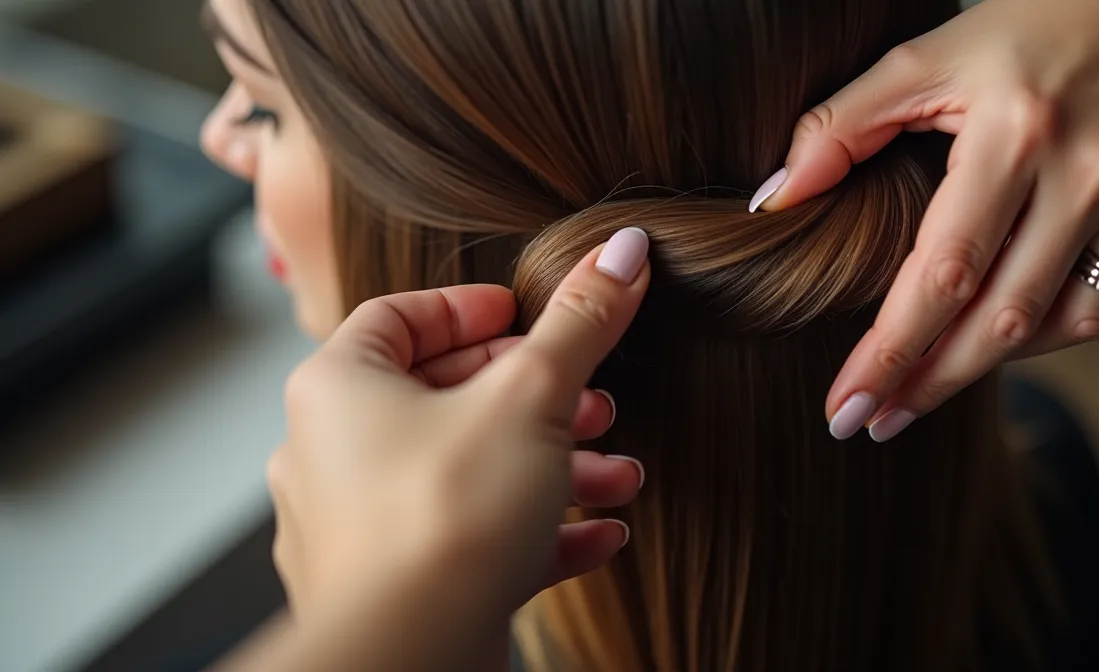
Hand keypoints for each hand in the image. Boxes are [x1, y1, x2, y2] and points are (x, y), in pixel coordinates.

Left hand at [267, 227, 650, 622]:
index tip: (530, 316)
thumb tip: (622, 252)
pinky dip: (536, 531)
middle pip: (448, 398)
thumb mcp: (530, 397)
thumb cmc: (442, 521)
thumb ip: (580, 322)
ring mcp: (362, 526)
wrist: (411, 656)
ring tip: (617, 473)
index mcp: (338, 388)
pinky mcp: (398, 586)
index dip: (471, 310)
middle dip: (539, 399)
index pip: (399, 318)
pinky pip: (472, 541)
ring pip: (469, 474)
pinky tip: (602, 534)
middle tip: (593, 399)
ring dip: (553, 468)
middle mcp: (333, 454)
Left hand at [752, 0, 1098, 440]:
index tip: (846, 407)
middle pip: (1003, 320)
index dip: (890, 352)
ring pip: (1070, 325)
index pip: (941, 272)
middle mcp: (1088, 177)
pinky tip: (1026, 330)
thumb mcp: (926, 57)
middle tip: (876, 421)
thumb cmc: (1026, 24)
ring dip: (999, 361)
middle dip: (931, 383)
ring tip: (939, 372)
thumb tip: (772, 200)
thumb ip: (840, 126)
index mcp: (1015, 135)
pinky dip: (1076, 329)